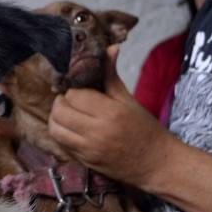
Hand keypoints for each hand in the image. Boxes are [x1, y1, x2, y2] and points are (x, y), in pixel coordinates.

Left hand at [48, 45, 177, 189]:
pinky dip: (62, 134)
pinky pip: (61, 144)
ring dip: (57, 119)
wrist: (156, 163)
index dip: (73, 89)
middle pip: (60, 111)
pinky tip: (72, 129)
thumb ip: (112, 75)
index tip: (79, 89)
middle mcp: (97, 132)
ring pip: (55, 129)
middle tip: (71, 101)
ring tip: (68, 114)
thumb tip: (110, 48)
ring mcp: (88, 149)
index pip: (74, 95)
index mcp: (110, 112)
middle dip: (61, 103)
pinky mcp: (84, 161)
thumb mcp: (129, 100)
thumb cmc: (145, 129)